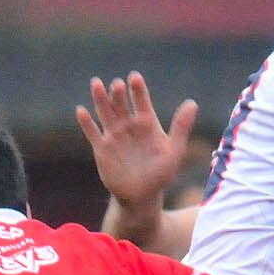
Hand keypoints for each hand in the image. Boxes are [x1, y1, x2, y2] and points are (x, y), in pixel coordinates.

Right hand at [76, 72, 198, 217]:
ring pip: (105, 113)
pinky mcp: (102, 148)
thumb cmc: (160, 175)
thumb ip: (181, 127)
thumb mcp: (174, 151)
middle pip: (121, 104)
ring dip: (100, 99)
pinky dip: (86, 122)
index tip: (134, 78)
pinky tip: (81, 110)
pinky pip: (92, 133)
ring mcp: (114, 136)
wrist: (141, 196)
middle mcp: (129, 125)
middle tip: (117, 85)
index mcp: (147, 123)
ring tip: (96, 84)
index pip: (142, 102)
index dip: (138, 90)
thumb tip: (192, 103)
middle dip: (118, 94)